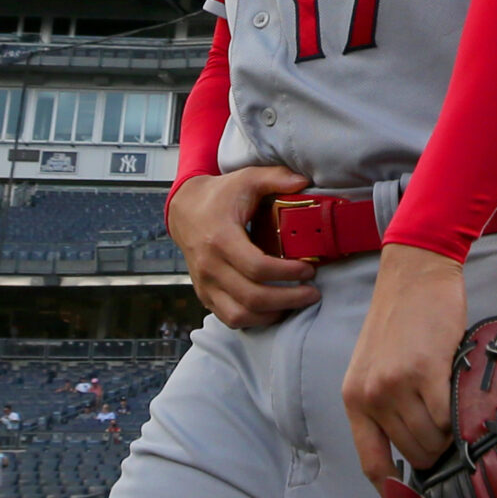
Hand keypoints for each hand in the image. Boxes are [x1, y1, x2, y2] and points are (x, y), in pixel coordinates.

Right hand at [167, 164, 319, 327]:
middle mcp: (209, 266)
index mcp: (220, 238)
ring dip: (272, 314)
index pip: (257, 267)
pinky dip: (255, 320)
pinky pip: (230, 319)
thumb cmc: (219, 196)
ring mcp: (205, 284)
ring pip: (240, 315)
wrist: (185, 211)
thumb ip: (275, 177)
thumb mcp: (246, 179)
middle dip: (288, 299)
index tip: (308, 269)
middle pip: (252, 297)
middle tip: (312, 292)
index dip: (287, 273)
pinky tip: (275, 310)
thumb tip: (303, 181)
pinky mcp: (205, 295)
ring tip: (296, 303)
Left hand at [342, 243, 466, 489]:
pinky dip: (461, 417)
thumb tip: (417, 454)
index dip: (396, 493)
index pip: (372, 465)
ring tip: (457, 409)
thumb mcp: (376, 367)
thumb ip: (387, 408)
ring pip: (432, 441)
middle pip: (412, 456)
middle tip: (451, 432)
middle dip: (436, 452)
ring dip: (451, 435)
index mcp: (354, 399)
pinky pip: (448, 419)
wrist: (414, 273)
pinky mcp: (424, 372)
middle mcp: (369, 396)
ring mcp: (395, 385)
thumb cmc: (402, 320)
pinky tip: (463, 398)